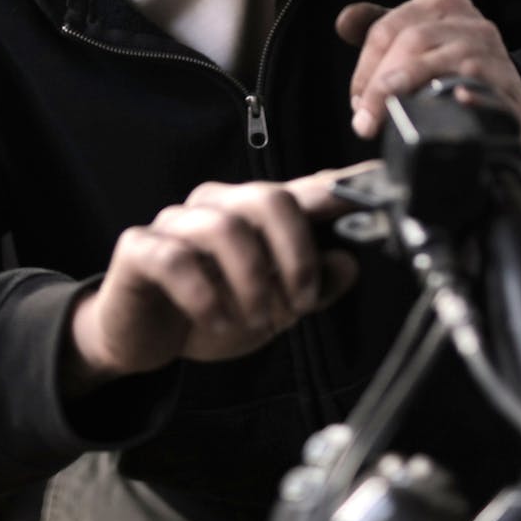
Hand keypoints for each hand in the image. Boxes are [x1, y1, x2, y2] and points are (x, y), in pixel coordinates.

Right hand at [62, 166, 367, 394]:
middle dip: (296, 253)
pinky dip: (206, 296)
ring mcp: (176, 222)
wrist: (141, 339)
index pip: (306, 189)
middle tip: (300, 303)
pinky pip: (176, 259)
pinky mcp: (140, 248)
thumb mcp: (272, 309)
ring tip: (258, 320)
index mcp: (254, 213)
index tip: (380, 181)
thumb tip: (348, 263)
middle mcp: (217, 205)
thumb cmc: (210, 311)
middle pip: (269, 197)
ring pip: (225, 227)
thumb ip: (312, 287)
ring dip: (252, 281)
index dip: (344, 185)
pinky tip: (218, 322)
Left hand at [335, 0, 520, 149]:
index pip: (390, 27)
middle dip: (381, 82)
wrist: (510, 94)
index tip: (357, 101)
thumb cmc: (451, 65)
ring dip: (412, 87)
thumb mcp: (417, 38)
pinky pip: (491, 88)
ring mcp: (495, 55)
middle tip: (365, 120)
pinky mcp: (511, 90)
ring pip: (447, 61)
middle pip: (414, 40)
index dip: (365, 67)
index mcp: (444, 3)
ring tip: (390, 113)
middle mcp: (472, 24)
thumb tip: (344, 21)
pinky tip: (459, 100)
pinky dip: (474, 94)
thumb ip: (379, 28)